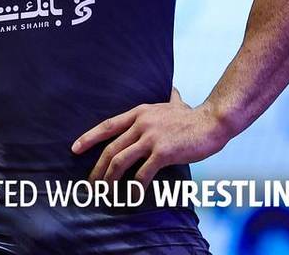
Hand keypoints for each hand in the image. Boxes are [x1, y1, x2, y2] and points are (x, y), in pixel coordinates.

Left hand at [71, 88, 230, 187]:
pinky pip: (142, 174)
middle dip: (97, 168)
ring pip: (120, 161)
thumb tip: (173, 90)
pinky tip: (133, 198)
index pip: (107, 125)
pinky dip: (134, 188)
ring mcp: (151, 138)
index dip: (89, 138)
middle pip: (111, 148)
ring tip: (106, 194)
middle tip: (91, 184)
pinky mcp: (162, 152)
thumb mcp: (177, 103)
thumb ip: (170, 98)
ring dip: (110, 180)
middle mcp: (141, 123)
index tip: (75, 148)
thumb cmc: (195, 116)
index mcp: (140, 113)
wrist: (213, 121)